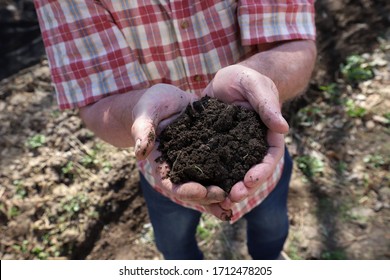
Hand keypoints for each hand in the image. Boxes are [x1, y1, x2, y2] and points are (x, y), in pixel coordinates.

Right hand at [131, 84, 230, 219]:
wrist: (170, 98)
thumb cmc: (152, 104)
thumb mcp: (147, 112)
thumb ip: (143, 130)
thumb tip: (140, 152)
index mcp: (163, 163)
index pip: (171, 184)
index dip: (185, 191)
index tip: (200, 191)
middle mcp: (181, 167)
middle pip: (193, 189)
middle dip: (208, 196)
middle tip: (224, 195)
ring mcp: (197, 161)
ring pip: (210, 182)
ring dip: (223, 194)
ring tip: (239, 197)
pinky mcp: (211, 152)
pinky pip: (222, 166)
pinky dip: (233, 174)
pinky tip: (248, 178)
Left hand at [202, 65, 287, 206]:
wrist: (226, 80)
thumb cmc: (246, 79)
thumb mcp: (255, 86)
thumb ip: (267, 104)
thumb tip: (283, 128)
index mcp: (267, 133)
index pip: (270, 156)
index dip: (262, 170)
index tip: (250, 180)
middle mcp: (252, 145)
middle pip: (253, 170)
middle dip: (245, 187)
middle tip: (233, 197)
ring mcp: (234, 148)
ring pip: (234, 172)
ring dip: (228, 187)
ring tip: (218, 200)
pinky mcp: (217, 148)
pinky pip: (215, 164)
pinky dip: (211, 177)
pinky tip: (200, 186)